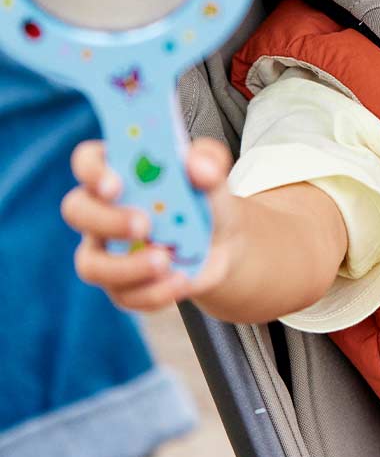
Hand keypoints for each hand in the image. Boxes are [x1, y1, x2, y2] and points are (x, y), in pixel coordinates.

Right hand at [62, 137, 237, 311]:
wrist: (224, 243)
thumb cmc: (206, 199)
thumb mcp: (215, 176)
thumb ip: (209, 162)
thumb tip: (199, 166)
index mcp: (119, 171)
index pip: (88, 161)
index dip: (93, 170)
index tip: (115, 184)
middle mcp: (102, 209)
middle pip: (77, 211)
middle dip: (106, 220)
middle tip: (143, 225)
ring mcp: (106, 250)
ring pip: (91, 264)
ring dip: (127, 267)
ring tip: (165, 260)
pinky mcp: (121, 284)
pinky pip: (123, 295)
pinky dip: (154, 292)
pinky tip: (181, 280)